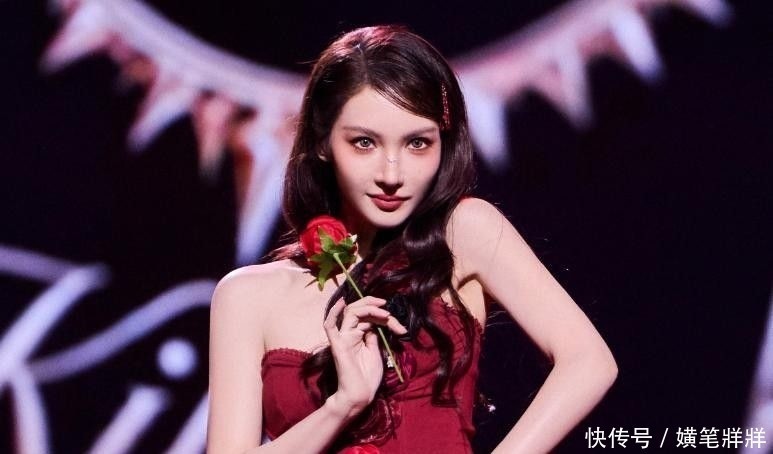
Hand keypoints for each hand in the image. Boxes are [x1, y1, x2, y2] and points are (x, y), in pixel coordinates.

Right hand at [322, 296, 407, 417]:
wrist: (360, 395)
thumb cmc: (368, 377)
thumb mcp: (376, 352)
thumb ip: (373, 337)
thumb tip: (376, 324)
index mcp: (359, 335)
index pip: (369, 317)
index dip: (384, 316)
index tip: (399, 325)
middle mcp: (349, 334)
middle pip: (359, 310)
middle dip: (375, 306)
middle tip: (388, 309)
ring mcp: (343, 338)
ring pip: (351, 313)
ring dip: (368, 308)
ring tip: (384, 312)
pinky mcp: (338, 345)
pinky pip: (330, 326)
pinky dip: (333, 312)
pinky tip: (342, 303)